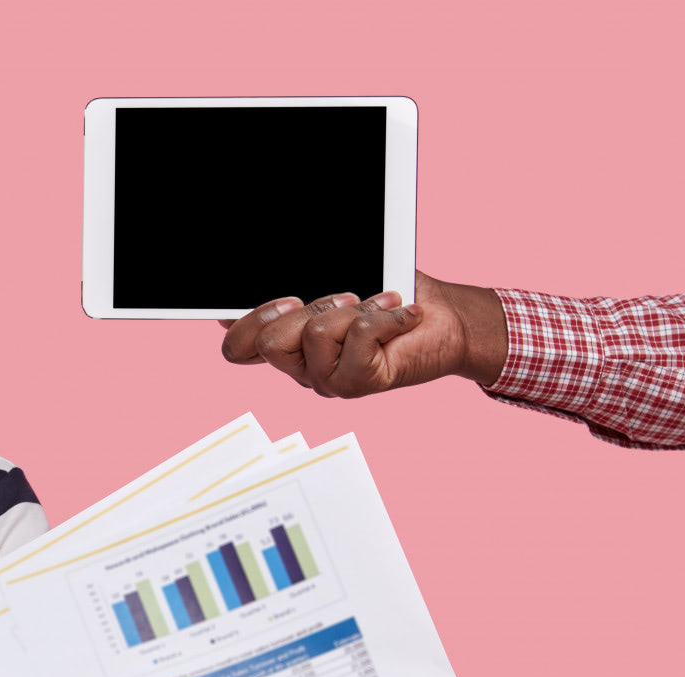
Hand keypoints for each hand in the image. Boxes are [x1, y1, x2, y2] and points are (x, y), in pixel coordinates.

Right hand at [217, 272, 509, 397]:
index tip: (287, 299)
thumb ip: (297, 289)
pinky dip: (384, 315)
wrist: (446, 318)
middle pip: (269, 341)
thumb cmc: (392, 298)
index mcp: (288, 345)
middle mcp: (301, 368)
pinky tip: (400, 315)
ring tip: (378, 306)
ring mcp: (326, 380)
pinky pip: (357, 336)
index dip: (247, 323)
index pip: (238, 349)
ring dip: (354, 309)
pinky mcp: (357, 383)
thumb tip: (250, 289)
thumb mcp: (337, 286)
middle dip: (308, 308)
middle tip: (344, 299)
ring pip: (314, 333)